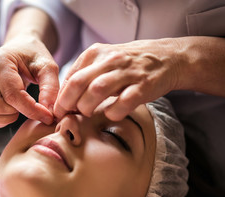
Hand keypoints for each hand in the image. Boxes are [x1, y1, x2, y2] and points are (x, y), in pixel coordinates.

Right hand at [0, 34, 58, 128]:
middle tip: (33, 106)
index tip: (48, 117)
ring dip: (8, 118)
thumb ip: (50, 87)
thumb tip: (48, 111)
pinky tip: (13, 110)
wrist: (19, 49)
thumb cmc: (33, 56)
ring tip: (22, 106)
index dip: (31, 110)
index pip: (12, 94)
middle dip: (18, 112)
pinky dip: (1, 122)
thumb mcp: (47, 66)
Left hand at [54, 39, 180, 120]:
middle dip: (67, 103)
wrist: (166, 58)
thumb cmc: (128, 64)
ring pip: (97, 90)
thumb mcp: (103, 61)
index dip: (61, 97)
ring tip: (87, 114)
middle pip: (78, 82)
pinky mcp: (144, 86)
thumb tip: (63, 97)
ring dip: (87, 106)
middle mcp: (110, 60)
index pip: (70, 76)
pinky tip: (110, 113)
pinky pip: (123, 102)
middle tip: (65, 116)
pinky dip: (113, 111)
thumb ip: (84, 74)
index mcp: (96, 53)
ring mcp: (128, 72)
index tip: (58, 110)